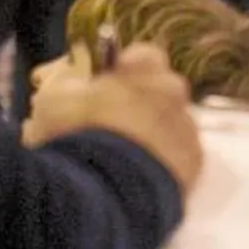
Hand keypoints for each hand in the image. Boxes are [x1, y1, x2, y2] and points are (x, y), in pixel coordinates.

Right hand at [24, 42, 203, 191]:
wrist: (105, 193)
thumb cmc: (76, 136)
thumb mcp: (54, 98)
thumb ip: (71, 84)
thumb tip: (77, 84)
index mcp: (145, 69)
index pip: (144, 56)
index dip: (125, 71)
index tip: (106, 86)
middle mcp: (174, 95)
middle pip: (163, 91)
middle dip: (142, 103)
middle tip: (111, 125)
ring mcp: (188, 132)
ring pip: (172, 126)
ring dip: (152, 137)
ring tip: (121, 160)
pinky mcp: (194, 169)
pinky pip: (178, 160)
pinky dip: (161, 166)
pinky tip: (136, 179)